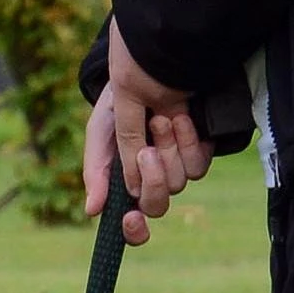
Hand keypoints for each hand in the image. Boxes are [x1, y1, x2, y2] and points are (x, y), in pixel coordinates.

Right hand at [79, 27, 211, 242]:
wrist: (151, 62)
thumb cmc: (118, 97)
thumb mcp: (101, 130)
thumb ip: (97, 169)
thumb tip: (92, 211)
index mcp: (127, 181)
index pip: (133, 223)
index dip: (133, 230)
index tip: (131, 217)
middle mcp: (154, 178)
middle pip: (158, 204)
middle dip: (153, 179)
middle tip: (146, 150)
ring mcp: (178, 165)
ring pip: (180, 181)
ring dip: (168, 147)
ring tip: (160, 116)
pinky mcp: (200, 149)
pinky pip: (198, 162)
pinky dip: (189, 140)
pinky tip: (181, 117)